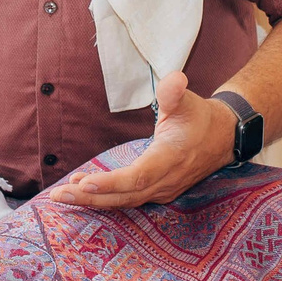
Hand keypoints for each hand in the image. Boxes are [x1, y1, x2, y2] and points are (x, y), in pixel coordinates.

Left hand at [45, 72, 235, 210]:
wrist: (223, 139)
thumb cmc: (201, 118)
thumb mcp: (189, 100)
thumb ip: (175, 92)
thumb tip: (173, 78)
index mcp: (172, 157)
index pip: (140, 176)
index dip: (113, 183)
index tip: (86, 183)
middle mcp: (166, 180)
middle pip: (125, 196)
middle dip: (91, 198)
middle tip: (58, 195)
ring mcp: (163, 190)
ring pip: (124, 202)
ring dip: (93, 201)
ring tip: (62, 195)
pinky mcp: (158, 193)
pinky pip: (128, 200)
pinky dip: (105, 198)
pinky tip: (83, 191)